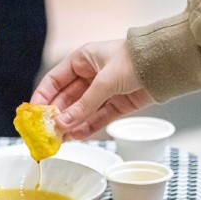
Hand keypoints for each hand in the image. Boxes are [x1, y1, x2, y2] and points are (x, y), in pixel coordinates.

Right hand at [31, 40, 153, 140]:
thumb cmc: (134, 61)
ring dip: (70, 124)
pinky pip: (97, 117)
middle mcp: (90, 75)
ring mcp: (104, 91)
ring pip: (81, 110)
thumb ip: (83, 105)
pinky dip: (87, 127)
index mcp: (82, 60)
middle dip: (57, 115)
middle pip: (66, 98)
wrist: (166, 65)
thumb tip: (62, 124)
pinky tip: (76, 136)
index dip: (43, 96)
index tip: (34, 113)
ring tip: (59, 140)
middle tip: (46, 132)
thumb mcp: (104, 82)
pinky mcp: (117, 104)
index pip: (55, 80)